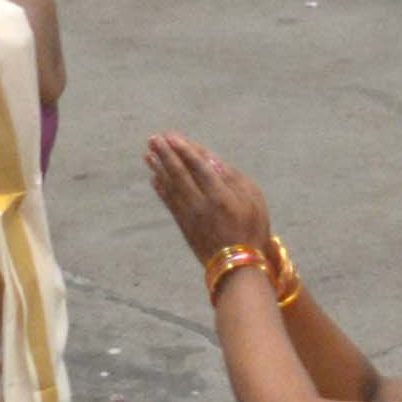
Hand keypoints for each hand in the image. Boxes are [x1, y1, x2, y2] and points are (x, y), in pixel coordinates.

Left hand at [142, 134, 272, 263]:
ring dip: (158, 169)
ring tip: (148, 154)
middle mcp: (201, 204)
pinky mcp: (184, 225)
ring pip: (171, 187)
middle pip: (179, 174)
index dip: (183, 150)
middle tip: (153, 139)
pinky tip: (154, 178)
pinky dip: (161, 189)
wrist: (237, 264)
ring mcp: (189, 215)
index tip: (171, 137)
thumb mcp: (254, 200)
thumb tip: (212, 161)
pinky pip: (170, 202)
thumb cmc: (252, 228)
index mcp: (220, 195)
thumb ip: (233, 179)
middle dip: (165, 155)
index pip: (198, 167)